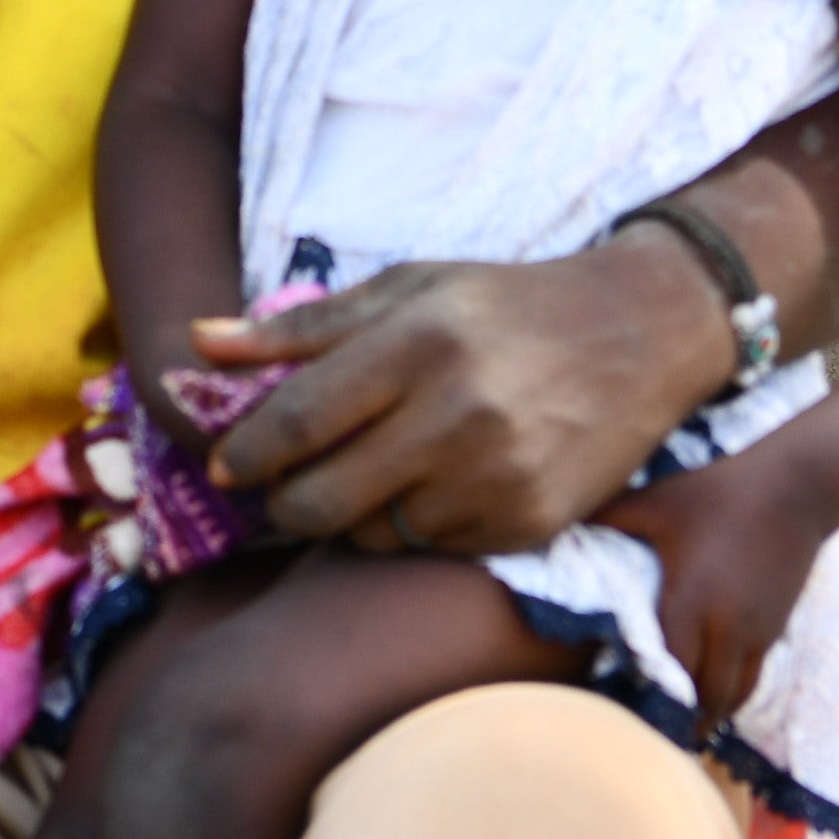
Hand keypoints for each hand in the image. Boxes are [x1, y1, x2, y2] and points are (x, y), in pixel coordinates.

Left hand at [189, 230, 736, 555]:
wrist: (643, 333)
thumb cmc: (507, 306)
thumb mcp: (408, 289)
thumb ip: (300, 328)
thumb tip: (195, 343)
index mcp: (418, 342)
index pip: (298, 419)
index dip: (246, 453)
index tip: (225, 465)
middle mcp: (457, 413)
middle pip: (319, 499)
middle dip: (284, 500)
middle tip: (286, 484)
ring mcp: (497, 477)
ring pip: (369, 535)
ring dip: (350, 515)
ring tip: (374, 472)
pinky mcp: (529, 524)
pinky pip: (429, 549)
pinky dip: (413, 528)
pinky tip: (435, 486)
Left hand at [598, 458, 838, 721]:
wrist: (798, 487)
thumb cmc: (720, 492)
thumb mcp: (658, 501)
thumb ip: (607, 519)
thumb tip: (554, 526)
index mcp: (689, 599)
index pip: (666, 671)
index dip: (647, 698)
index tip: (622, 715)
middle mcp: (724, 626)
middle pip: (702, 698)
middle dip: (679, 721)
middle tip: (650, 735)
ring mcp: (756, 633)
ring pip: (732, 697)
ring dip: (707, 716)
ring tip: (681, 730)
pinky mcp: (776, 630)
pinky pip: (751, 678)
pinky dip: (729, 695)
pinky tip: (710, 697)